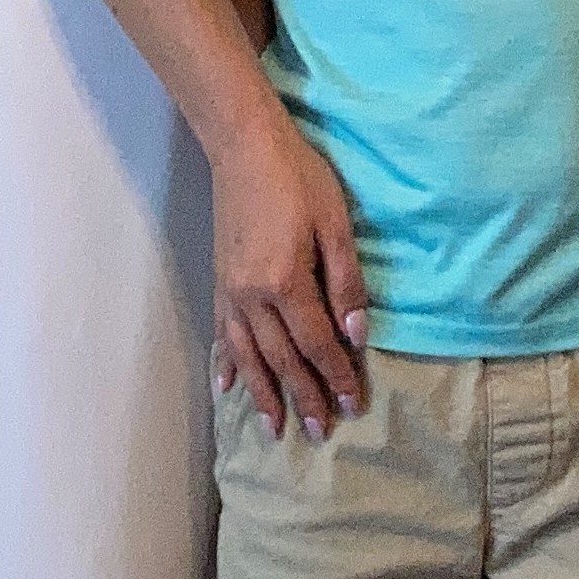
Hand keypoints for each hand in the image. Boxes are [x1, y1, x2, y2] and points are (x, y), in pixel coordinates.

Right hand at [210, 111, 368, 439]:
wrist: (245, 147)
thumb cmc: (298, 177)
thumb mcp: (335, 222)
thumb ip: (346, 282)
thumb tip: (357, 335)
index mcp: (286, 282)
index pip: (316, 342)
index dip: (335, 375)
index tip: (351, 404)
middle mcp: (252, 297)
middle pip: (282, 358)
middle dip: (302, 396)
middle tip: (318, 431)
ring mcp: (231, 291)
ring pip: (248, 356)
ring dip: (263, 394)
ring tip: (275, 427)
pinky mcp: (220, 281)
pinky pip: (223, 335)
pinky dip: (227, 364)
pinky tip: (228, 387)